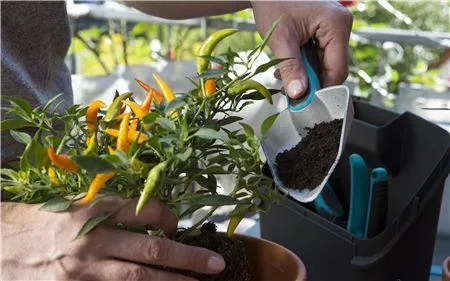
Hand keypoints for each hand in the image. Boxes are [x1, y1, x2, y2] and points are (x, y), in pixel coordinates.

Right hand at [2, 196, 224, 279]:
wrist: (1, 243)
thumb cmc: (42, 220)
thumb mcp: (76, 204)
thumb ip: (111, 208)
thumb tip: (149, 214)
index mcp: (96, 209)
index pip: (146, 211)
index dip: (169, 218)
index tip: (177, 224)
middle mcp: (95, 238)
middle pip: (152, 249)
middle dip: (188, 257)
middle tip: (215, 264)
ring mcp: (86, 268)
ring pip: (139, 278)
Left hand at [251, 1, 352, 98]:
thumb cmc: (273, 4)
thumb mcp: (280, 40)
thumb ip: (291, 68)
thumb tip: (299, 94)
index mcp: (337, 25)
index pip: (337, 69)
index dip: (321, 88)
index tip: (304, 101)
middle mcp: (341, 25)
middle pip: (332, 68)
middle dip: (311, 81)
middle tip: (288, 89)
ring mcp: (335, 28)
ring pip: (325, 64)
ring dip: (305, 74)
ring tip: (282, 74)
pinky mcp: (326, 31)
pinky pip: (320, 55)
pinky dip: (305, 64)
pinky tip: (288, 66)